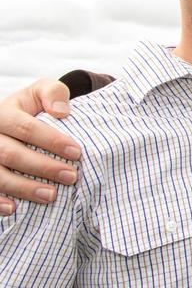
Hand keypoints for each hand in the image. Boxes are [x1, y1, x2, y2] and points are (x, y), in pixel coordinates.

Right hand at [0, 79, 79, 214]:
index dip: (51, 141)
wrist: (17, 116)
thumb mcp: (44, 91)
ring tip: (51, 196)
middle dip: (43, 167)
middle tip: (71, 176)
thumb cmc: (35, 105)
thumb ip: (54, 93)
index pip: (26, 128)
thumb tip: (61, 112)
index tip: (77, 152)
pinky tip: (14, 209)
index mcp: (4, 113)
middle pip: (12, 154)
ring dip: (24, 188)